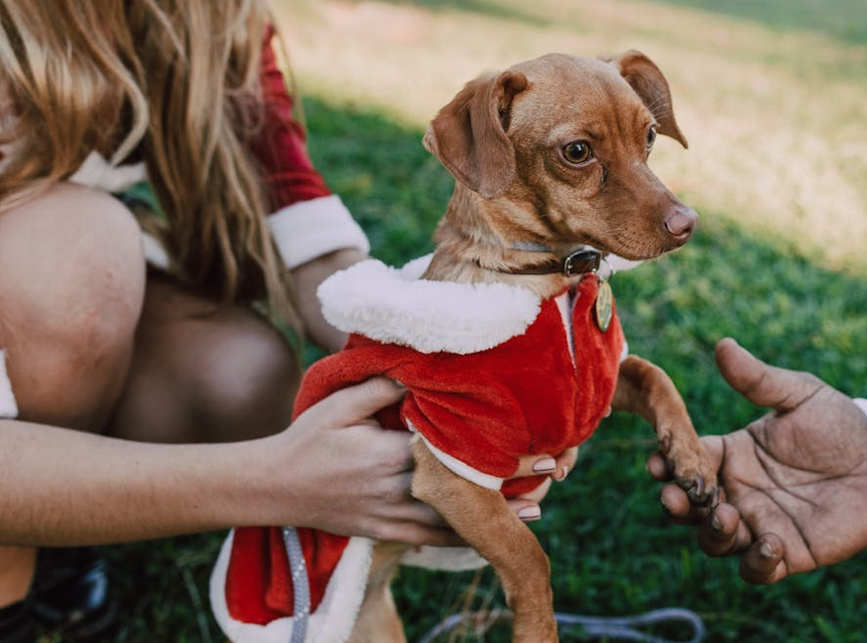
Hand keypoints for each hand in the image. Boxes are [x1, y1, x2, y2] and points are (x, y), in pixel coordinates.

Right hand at [270, 378, 577, 540]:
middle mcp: (396, 488)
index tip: (532, 441)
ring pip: (454, 519)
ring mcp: (392, 515)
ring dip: (494, 514)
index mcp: (389, 452)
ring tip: (536, 506)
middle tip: (550, 472)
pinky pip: (432, 539)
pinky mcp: (386, 532)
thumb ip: (385, 387)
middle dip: (507, 482)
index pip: (452, 450)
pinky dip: (464, 537)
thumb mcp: (342, 403)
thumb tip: (426, 370)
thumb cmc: (308, 438)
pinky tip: (493, 535)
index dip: (495, 448)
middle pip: (463, 487)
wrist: (272, 487)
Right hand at [649, 338, 866, 583]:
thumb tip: (722, 344)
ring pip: (715, 541)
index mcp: (731, 455)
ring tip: (728, 518)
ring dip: (713, 534)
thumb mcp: (798, 394)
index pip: (687, 462)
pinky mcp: (789, 553)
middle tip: (678, 498)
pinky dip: (755, 563)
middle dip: (677, 505)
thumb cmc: (840, 423)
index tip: (657, 462)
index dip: (667, 464)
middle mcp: (738, 492)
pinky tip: (770, 543)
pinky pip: (757, 569)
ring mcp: (760, 524)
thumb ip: (758, 378)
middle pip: (690, 508)